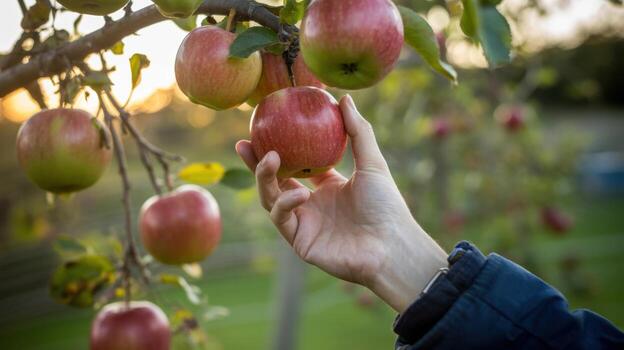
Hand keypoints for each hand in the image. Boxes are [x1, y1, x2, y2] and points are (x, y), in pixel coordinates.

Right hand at [236, 95, 446, 311]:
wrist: (391, 245)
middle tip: (243, 142)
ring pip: (270, 199)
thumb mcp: (372, 163)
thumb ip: (358, 131)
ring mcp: (303, 224)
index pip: (295, 165)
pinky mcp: (299, 241)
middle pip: (274, 182)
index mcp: (327, 187)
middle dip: (256, 163)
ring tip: (270, 157)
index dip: (279, 149)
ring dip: (264, 178)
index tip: (264, 128)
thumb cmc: (387, 206)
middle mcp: (312, 205)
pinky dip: (286, 204)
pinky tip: (300, 195)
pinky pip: (282, 219)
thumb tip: (344, 98)